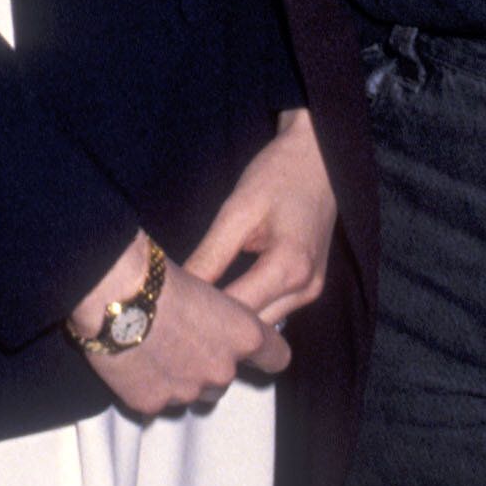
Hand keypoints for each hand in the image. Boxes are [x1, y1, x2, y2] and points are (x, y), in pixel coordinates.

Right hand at [68, 227, 289, 418]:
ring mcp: (188, 392)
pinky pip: (156, 401)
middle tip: (179, 341)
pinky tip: (131, 362)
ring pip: (191, 394)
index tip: (253, 350)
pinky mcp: (153, 404)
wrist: (113, 295)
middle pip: (225, 379)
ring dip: (178, 379)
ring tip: (152, 350)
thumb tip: (213, 322)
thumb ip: (220, 316)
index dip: (265, 353)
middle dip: (206, 365)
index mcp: (245, 336)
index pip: (277, 357)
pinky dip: (146, 387)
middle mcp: (222, 370)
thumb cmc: (158, 277)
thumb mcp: (206, 287)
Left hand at [181, 108, 336, 326]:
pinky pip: (273, 312)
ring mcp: (311, 292)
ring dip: (232, 323)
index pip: (237, 311)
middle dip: (216, 326)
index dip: (201, 316)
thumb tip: (178, 292)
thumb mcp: (237, 211)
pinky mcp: (309, 288)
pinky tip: (220, 303)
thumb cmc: (278, 175)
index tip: (168, 311)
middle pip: (252, 328)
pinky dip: (248, 311)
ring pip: (263, 327)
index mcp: (289, 267)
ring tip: (195, 312)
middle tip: (177, 315)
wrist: (317, 158)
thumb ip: (209, 256)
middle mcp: (306, 289)